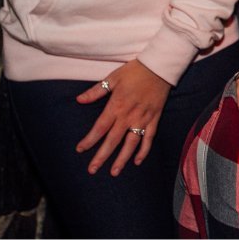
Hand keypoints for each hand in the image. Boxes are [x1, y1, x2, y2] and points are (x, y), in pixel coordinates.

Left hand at [75, 60, 170, 175]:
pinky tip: (137, 161)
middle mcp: (129, 116)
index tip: (80, 149)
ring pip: (131, 144)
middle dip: (102, 156)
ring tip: (114, 172)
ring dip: (122, 159)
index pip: (100, 128)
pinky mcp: (154, 119)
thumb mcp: (113, 78)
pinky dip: (144, 151)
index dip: (89, 140)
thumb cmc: (134, 71)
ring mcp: (143, 119)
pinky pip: (149, 138)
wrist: (159, 67)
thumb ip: (96, 91)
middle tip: (92, 170)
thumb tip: (79, 100)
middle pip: (113, 141)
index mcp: (116, 106)